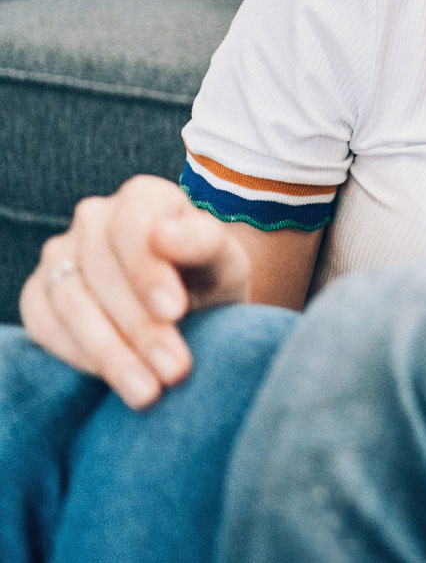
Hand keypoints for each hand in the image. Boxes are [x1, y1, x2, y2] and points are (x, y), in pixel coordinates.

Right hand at [17, 175, 251, 409]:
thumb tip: (166, 235)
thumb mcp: (224, 263)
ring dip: (112, 352)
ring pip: (72, 302)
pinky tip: (115, 380)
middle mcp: (96, 218)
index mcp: (144, 198)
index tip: (174, 311)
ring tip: (149, 391)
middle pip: (103, 270)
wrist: (189, 312)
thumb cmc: (209, 280)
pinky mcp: (38, 295)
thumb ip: (204, 243)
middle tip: (175, 369)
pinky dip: (80, 357)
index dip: (149, 269)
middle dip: (141, 327)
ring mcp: (60, 255)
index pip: (133, 224)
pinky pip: (45, 326)